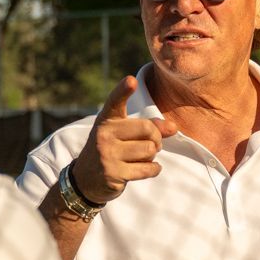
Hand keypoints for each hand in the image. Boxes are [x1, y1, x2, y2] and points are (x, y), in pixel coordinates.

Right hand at [71, 75, 177, 204]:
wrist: (85, 179)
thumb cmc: (112, 149)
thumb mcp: (125, 133)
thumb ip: (150, 127)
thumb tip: (173, 128)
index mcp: (106, 119)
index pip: (115, 101)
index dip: (123, 90)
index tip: (131, 81)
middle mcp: (104, 134)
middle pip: (148, 129)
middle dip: (156, 138)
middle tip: (151, 144)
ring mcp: (107, 154)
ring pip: (150, 150)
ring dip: (152, 156)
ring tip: (140, 157)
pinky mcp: (113, 174)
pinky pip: (148, 168)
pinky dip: (153, 169)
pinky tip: (145, 169)